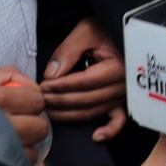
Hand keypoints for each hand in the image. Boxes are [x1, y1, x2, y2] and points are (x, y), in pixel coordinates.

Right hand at [0, 66, 48, 163]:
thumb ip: (8, 75)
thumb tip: (32, 84)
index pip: (36, 100)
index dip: (32, 103)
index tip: (23, 106)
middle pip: (39, 127)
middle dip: (32, 125)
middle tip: (17, 125)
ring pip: (32, 150)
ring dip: (24, 146)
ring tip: (5, 140)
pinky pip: (20, 164)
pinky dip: (15, 160)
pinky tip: (1, 152)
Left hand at [41, 16, 126, 140]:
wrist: (125, 28)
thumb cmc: (106, 28)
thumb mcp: (86, 31)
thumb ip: (69, 51)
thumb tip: (52, 75)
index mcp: (118, 66)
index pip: (84, 82)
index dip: (61, 86)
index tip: (42, 85)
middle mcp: (124, 84)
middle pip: (87, 100)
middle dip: (60, 101)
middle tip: (40, 99)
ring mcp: (124, 94)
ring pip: (94, 111)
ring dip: (70, 115)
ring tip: (49, 111)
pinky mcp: (123, 100)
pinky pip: (119, 120)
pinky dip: (109, 130)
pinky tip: (95, 136)